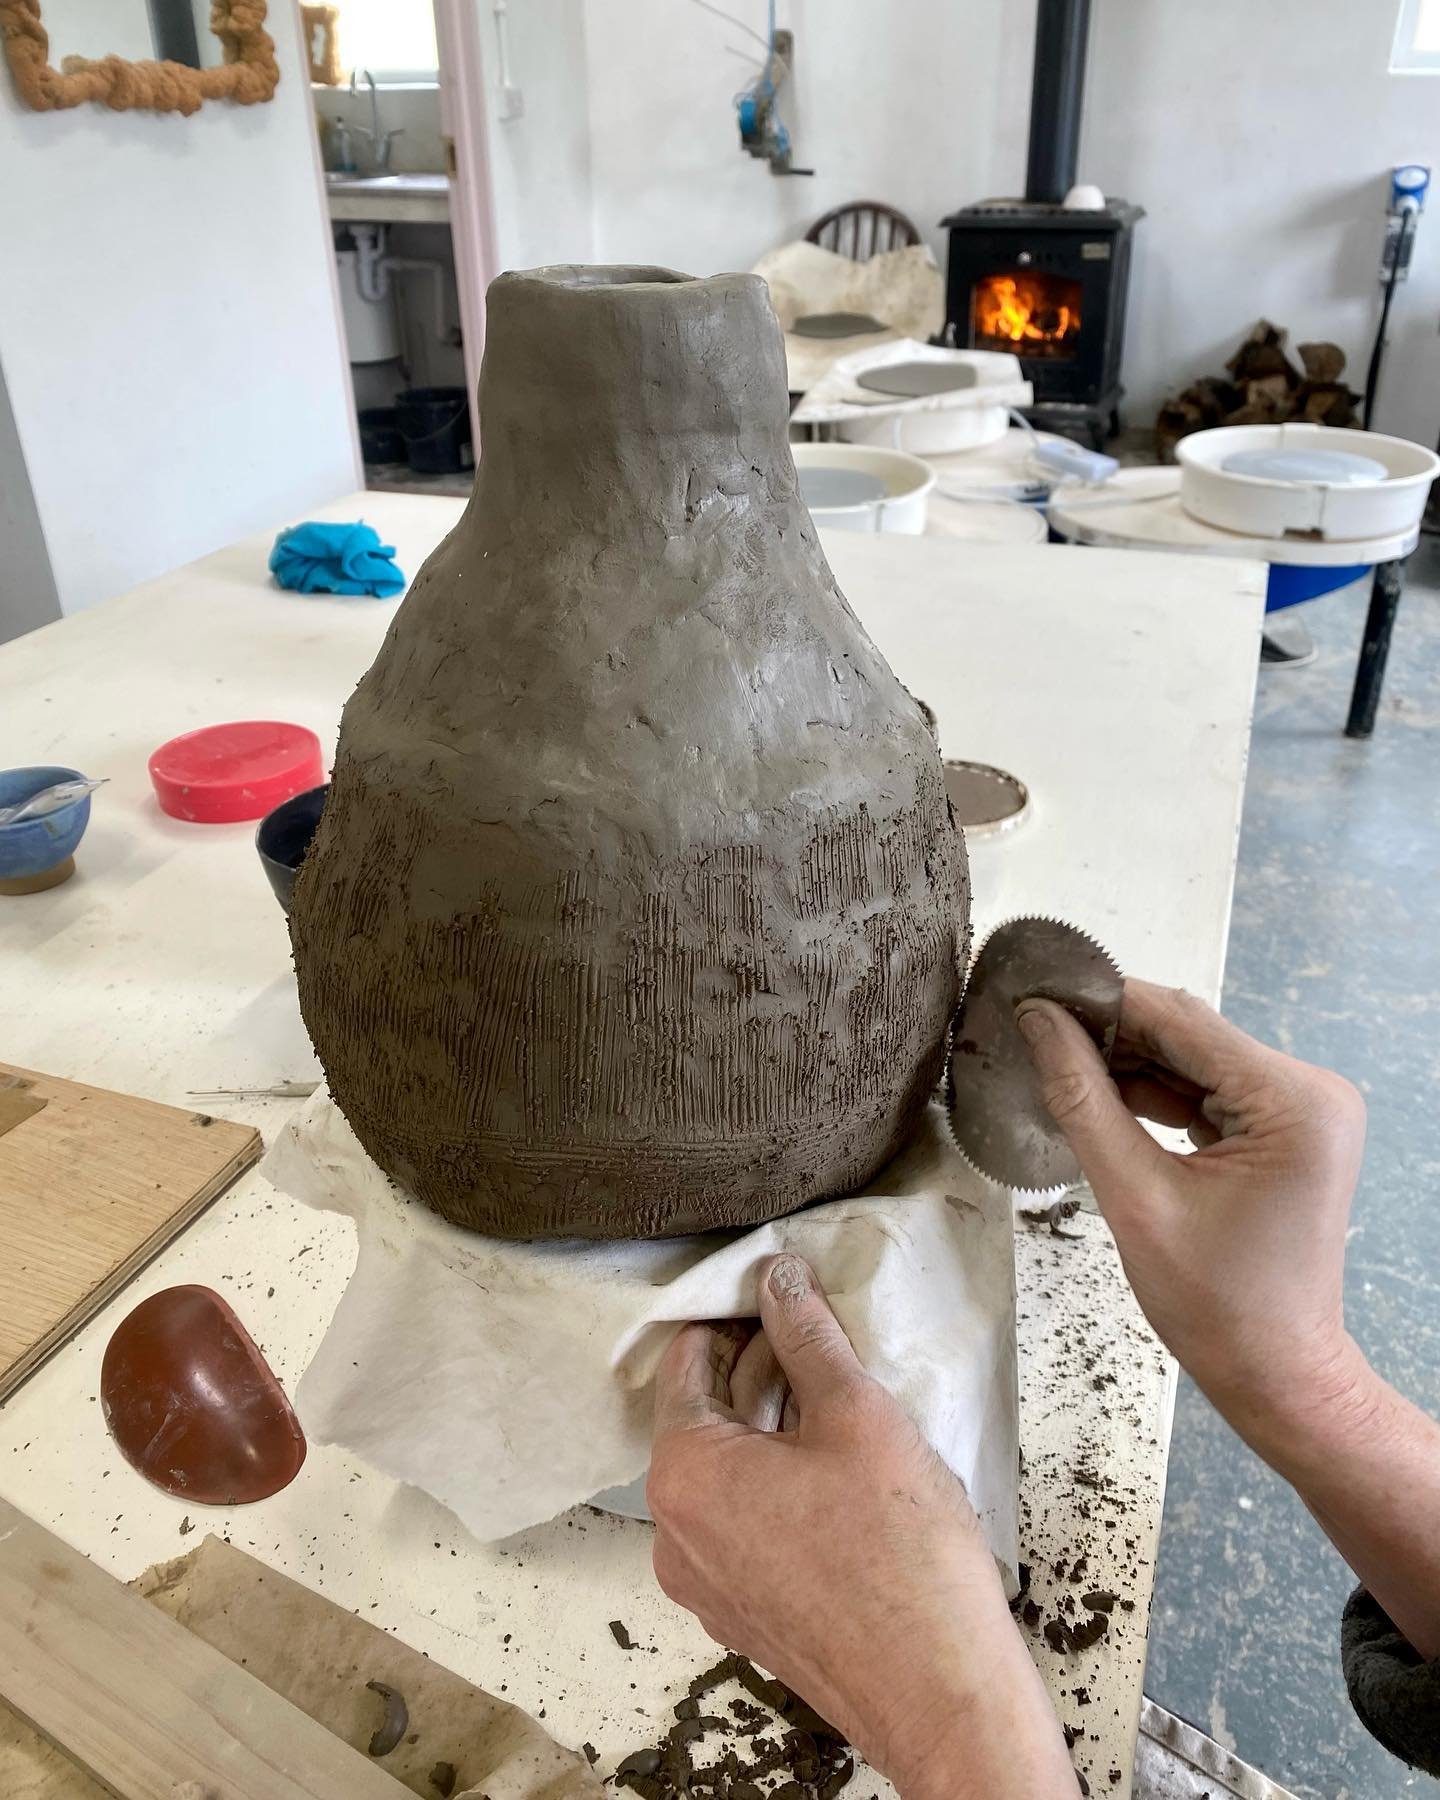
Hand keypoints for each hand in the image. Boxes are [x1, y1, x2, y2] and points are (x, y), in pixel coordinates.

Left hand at [647, 1254, 1078, 1799]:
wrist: (939, 1692)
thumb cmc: (900, 1555)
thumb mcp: (856, 1414)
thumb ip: (807, 1335)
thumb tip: (779, 1277)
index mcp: (684, 1474)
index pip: (687, 1358)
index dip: (736, 1312)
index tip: (783, 1288)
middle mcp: (673, 1532)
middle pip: (704, 1414)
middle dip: (759, 1367)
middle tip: (822, 1335)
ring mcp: (705, 1583)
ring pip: (726, 1471)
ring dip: (772, 1424)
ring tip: (838, 1397)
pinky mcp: (743, 1614)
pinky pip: (743, 1524)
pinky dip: (777, 1483)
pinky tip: (839, 1470)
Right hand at [1015, 979, 1367, 1442]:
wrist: (1277, 1373)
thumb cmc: (1216, 1306)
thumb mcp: (1134, 1197)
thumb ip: (1083, 1099)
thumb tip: (1039, 1021)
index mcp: (1293, 1102)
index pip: (1181, 1020)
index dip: (1102, 1000)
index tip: (1033, 989)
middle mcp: (1310, 1091)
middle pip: (1188, 1034)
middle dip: (1109, 1031)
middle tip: (1029, 1025)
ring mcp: (1302, 1109)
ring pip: (1192, 1059)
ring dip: (1125, 1060)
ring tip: (1051, 1057)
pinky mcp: (1285, 1129)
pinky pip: (1207, 1089)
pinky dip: (1153, 1092)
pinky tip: (1096, 1092)